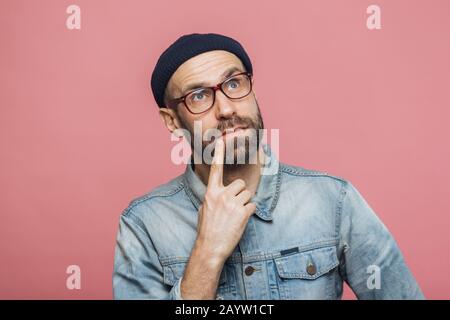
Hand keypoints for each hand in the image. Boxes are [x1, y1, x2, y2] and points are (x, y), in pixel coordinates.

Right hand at [195, 138, 256, 262]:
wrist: (210, 247)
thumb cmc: (206, 230)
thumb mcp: (204, 210)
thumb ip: (212, 198)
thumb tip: (216, 194)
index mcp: (210, 193)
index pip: (216, 169)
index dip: (219, 154)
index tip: (220, 140)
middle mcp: (221, 195)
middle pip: (240, 184)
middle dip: (240, 193)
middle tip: (234, 206)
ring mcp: (232, 203)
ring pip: (248, 194)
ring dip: (245, 203)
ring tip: (235, 216)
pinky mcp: (243, 213)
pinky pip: (252, 206)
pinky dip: (249, 213)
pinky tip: (240, 221)